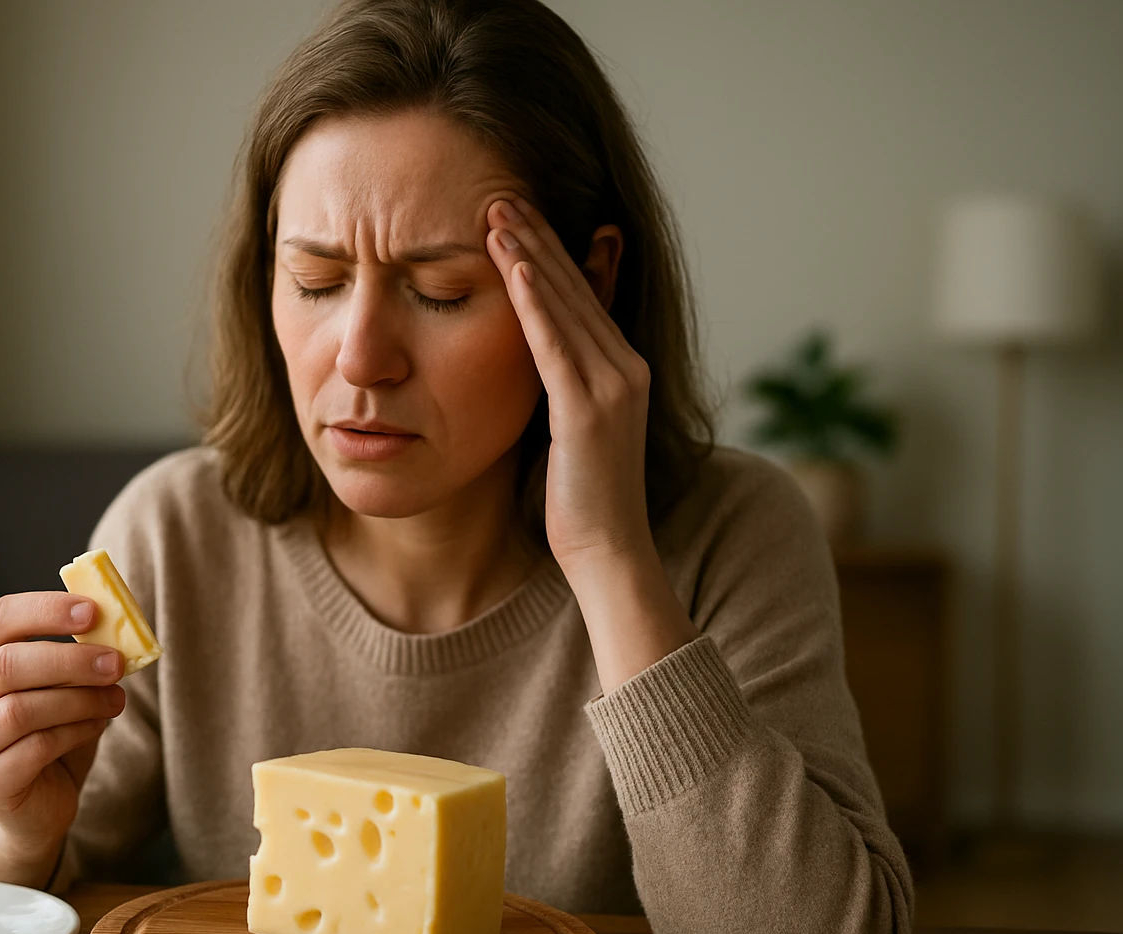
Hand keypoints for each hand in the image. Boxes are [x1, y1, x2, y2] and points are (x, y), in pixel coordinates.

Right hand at [0, 593, 125, 857]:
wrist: (39, 804)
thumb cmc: (49, 731)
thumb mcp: (61, 685)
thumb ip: (76, 654)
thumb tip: (115, 626)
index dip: (45, 610)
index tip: (94, 611)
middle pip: (6, 665)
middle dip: (69, 660)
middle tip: (115, 662)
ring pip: (19, 709)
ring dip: (78, 700)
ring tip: (115, 699)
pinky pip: (34, 748)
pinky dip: (75, 732)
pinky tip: (98, 726)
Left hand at [485, 196, 651, 570]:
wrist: (608, 550)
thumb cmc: (579, 500)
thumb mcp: (568, 430)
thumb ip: (558, 388)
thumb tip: (530, 362)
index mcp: (622, 370)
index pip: (583, 296)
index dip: (550, 253)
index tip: (516, 216)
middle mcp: (626, 367)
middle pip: (577, 287)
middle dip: (537, 238)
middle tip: (501, 194)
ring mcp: (614, 386)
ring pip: (566, 305)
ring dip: (529, 256)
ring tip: (496, 213)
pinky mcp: (590, 409)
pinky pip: (556, 344)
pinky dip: (533, 302)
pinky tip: (511, 269)